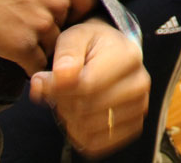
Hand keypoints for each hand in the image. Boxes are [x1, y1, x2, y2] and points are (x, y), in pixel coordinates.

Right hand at [0, 0, 94, 74]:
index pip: (87, 4)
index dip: (74, 13)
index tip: (61, 18)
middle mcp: (60, 0)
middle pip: (67, 27)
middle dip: (52, 30)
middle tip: (31, 29)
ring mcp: (42, 24)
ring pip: (52, 47)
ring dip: (40, 49)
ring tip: (20, 44)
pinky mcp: (21, 46)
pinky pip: (36, 65)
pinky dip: (31, 67)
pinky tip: (19, 61)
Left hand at [29, 19, 150, 157]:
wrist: (112, 52)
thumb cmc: (92, 44)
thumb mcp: (75, 37)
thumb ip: (65, 55)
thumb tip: (57, 78)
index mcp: (128, 57)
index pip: (87, 85)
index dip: (57, 88)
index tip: (42, 81)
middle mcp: (139, 83)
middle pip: (87, 108)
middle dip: (62, 101)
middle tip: (56, 90)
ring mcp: (139, 106)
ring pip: (90, 128)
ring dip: (69, 118)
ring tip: (68, 100)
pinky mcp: (133, 125)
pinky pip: (97, 143)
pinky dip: (79, 135)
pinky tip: (76, 117)